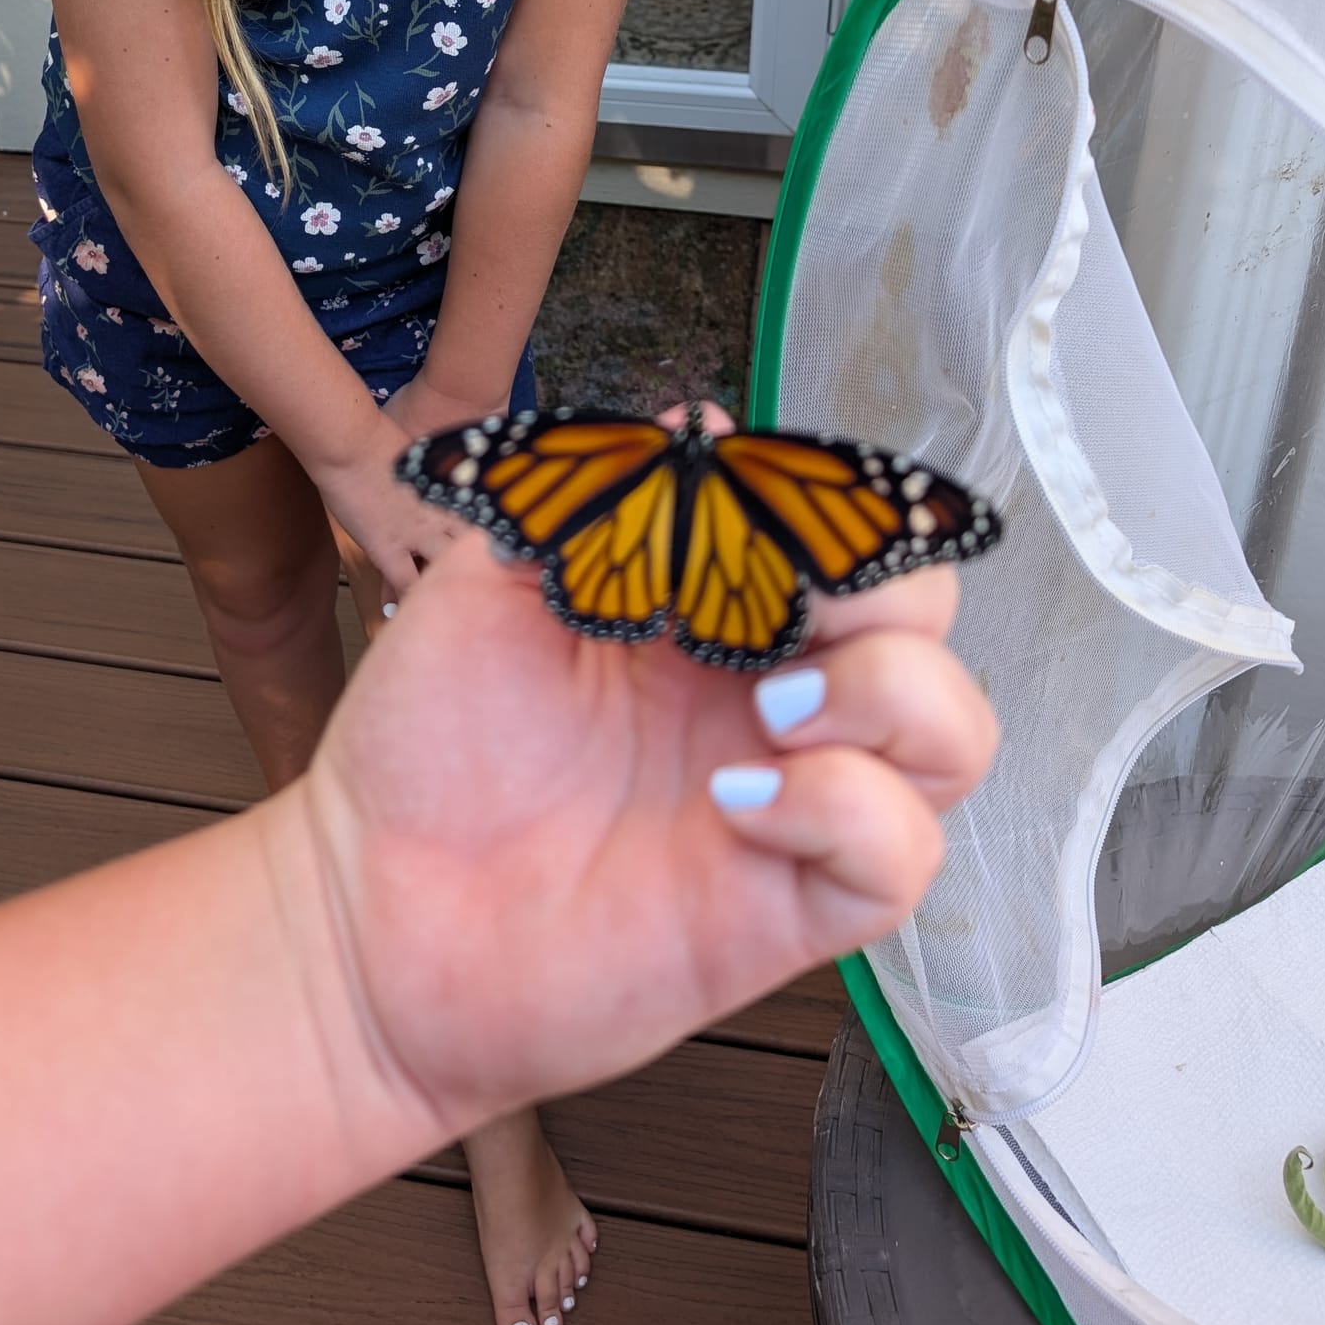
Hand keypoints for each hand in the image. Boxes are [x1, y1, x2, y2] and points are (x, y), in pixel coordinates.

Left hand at [293, 406, 997, 1136]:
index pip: (842, 527)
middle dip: (886, 589)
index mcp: (713, 604)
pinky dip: (848, 809)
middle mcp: (772, 692)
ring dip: (893, 695)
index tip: (766, 502)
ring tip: (771, 711)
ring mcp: (793, 800)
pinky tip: (736, 800)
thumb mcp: (488, 582)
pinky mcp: (787, 906)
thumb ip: (593, 496)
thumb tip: (699, 415)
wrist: (371, 909)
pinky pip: (902, 854)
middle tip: (793, 608)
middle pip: (923, 615)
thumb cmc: (424, 745)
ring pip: (953, 732)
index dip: (834, 504)